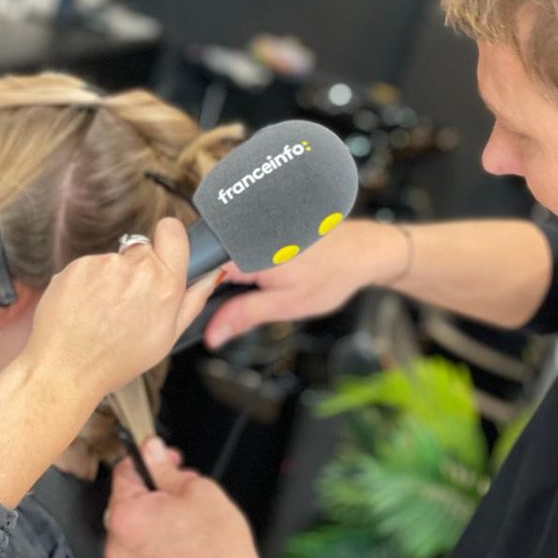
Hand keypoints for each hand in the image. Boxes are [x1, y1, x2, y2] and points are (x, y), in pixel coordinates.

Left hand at [26, 218, 219, 399]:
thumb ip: (193, 300)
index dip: (169, 238)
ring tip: (101, 312)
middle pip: (142, 249)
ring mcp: (103, 265)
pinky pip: (87, 267)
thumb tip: (214, 276)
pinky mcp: (76, 266)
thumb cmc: (116, 360)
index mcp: (164, 285)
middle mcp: (136, 269)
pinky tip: (84, 309)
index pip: (172, 230)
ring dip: (110, 279)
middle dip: (138, 269)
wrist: (65, 369)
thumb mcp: (167, 337)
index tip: (163, 252)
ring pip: (113, 261)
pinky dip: (86, 283)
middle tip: (127, 303)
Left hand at [105, 440, 284, 557]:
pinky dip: (159, 544)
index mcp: (126, 516)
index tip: (165, 457)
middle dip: (155, 489)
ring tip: (190, 518)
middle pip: (129, 502)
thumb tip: (152, 451)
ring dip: (157, 517)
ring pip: (137, 529)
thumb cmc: (219, 548)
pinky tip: (186, 543)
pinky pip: (144, 555)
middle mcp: (119, 546)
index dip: (149, 458)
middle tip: (184, 487)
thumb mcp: (197, 489)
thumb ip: (166, 468)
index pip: (125, 471)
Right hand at [204, 219, 389, 348]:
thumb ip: (244, 316)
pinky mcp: (264, 223)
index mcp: (245, 251)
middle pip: (211, 262)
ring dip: (235, 273)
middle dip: (217, 286)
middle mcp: (247, 231)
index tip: (202, 312)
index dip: (196, 296)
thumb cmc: (331, 275)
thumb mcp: (286, 305)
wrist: (361, 252)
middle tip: (251, 297)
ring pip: (227, 254)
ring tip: (268, 281)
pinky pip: (242, 243)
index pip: (200, 272)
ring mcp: (255, 224)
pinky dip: (249, 259)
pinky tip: (273, 268)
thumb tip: (213, 334)